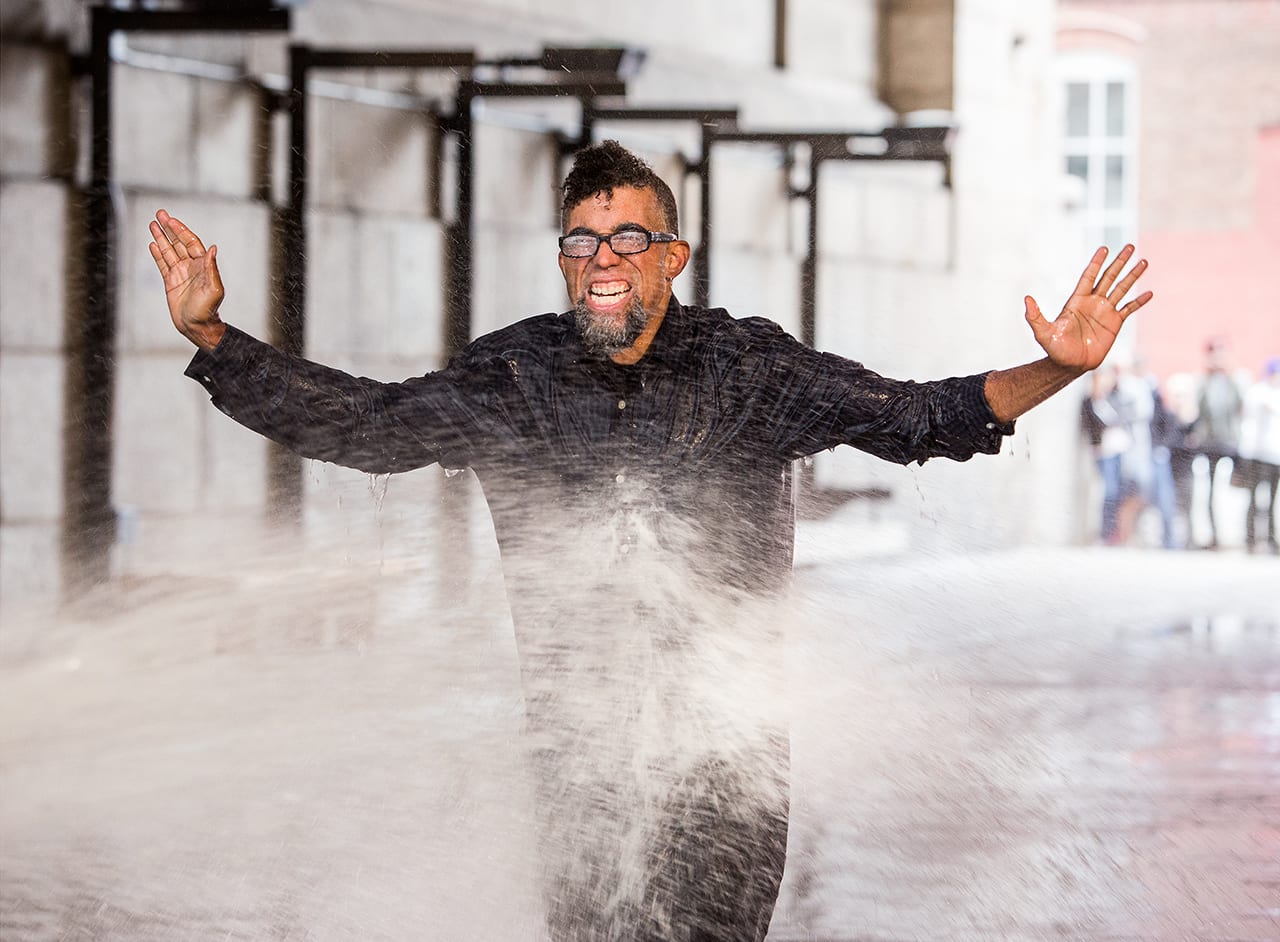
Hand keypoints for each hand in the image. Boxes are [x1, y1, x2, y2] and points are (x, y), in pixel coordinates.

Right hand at [148, 209, 226, 350]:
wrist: (196, 326)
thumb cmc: (207, 309)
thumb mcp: (213, 288)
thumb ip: (211, 268)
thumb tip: (213, 248)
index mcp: (203, 265)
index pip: (190, 242)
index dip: (181, 230)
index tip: (171, 220)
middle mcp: (191, 266)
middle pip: (178, 242)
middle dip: (169, 228)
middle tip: (160, 214)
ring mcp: (180, 273)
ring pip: (169, 251)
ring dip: (161, 237)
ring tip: (152, 224)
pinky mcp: (171, 282)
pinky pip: (162, 264)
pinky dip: (158, 254)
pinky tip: (153, 244)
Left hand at [1024, 245, 1151, 372]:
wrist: (1070, 365)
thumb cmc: (1055, 349)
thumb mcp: (1043, 332)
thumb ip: (1035, 316)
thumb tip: (1026, 299)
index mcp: (1077, 301)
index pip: (1089, 276)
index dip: (1096, 263)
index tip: (1104, 248)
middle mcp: (1092, 302)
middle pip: (1108, 277)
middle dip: (1119, 262)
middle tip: (1130, 246)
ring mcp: (1105, 311)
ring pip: (1121, 289)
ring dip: (1132, 275)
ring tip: (1144, 261)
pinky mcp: (1114, 323)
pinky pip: (1129, 309)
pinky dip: (1138, 301)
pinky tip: (1149, 293)